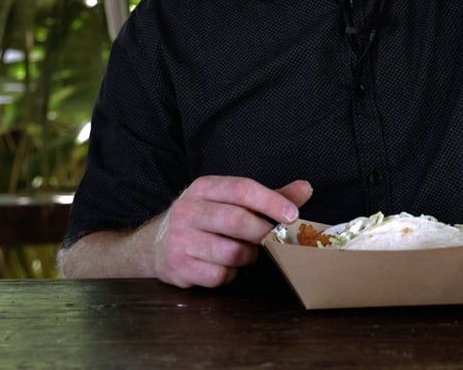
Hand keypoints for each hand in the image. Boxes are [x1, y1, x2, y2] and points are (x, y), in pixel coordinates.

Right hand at [152, 176, 311, 287]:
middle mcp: (188, 209)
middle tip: (271, 239)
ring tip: (245, 251)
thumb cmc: (206, 218)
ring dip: (247, 256)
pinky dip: (230, 275)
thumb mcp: (230, 200)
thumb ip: (269, 196)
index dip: (271, 201)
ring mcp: (179, 239)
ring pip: (231, 252)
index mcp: (204, 187)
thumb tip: (306, 188)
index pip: (242, 189)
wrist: (156, 244)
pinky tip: (225, 266)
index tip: (293, 215)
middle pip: (237, 221)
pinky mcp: (177, 266)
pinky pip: (218, 276)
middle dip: (261, 233)